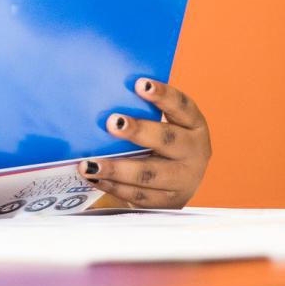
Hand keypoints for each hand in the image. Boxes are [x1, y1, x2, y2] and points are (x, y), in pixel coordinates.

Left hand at [78, 78, 210, 207]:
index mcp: (195, 125)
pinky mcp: (168, 202)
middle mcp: (195, 151)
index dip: (162, 95)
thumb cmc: (163, 142)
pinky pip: (138, 195)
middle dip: (138, 131)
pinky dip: (114, 187)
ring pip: (148, 174)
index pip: (181, 106)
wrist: (181, 181)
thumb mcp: (166, 124)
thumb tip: (106, 94)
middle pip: (166, 140)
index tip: (140, 83)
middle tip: (112, 123)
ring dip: (117, 168)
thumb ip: (144, 112)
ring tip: (90, 163)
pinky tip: (95, 178)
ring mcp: (184, 179)